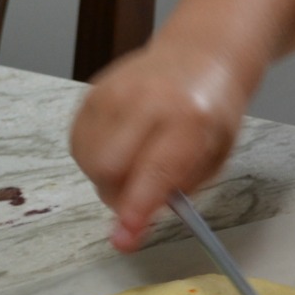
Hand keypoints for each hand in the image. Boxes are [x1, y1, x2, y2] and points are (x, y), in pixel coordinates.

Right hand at [68, 40, 252, 250]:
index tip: (124, 240)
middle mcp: (147, 101)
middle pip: (107, 169)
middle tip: (139, 194)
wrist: (199, 54)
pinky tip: (120, 146)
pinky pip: (78, 143)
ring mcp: (114, 92)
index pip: (155, 172)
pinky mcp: (92, 92)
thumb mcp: (216, 153)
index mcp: (189, 119)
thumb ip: (181, 186)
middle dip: (118, 196)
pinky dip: (94, 157)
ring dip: (106, 178)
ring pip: (88, 160)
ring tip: (135, 162)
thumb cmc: (213, 110)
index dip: (136, 210)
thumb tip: (139, 218)